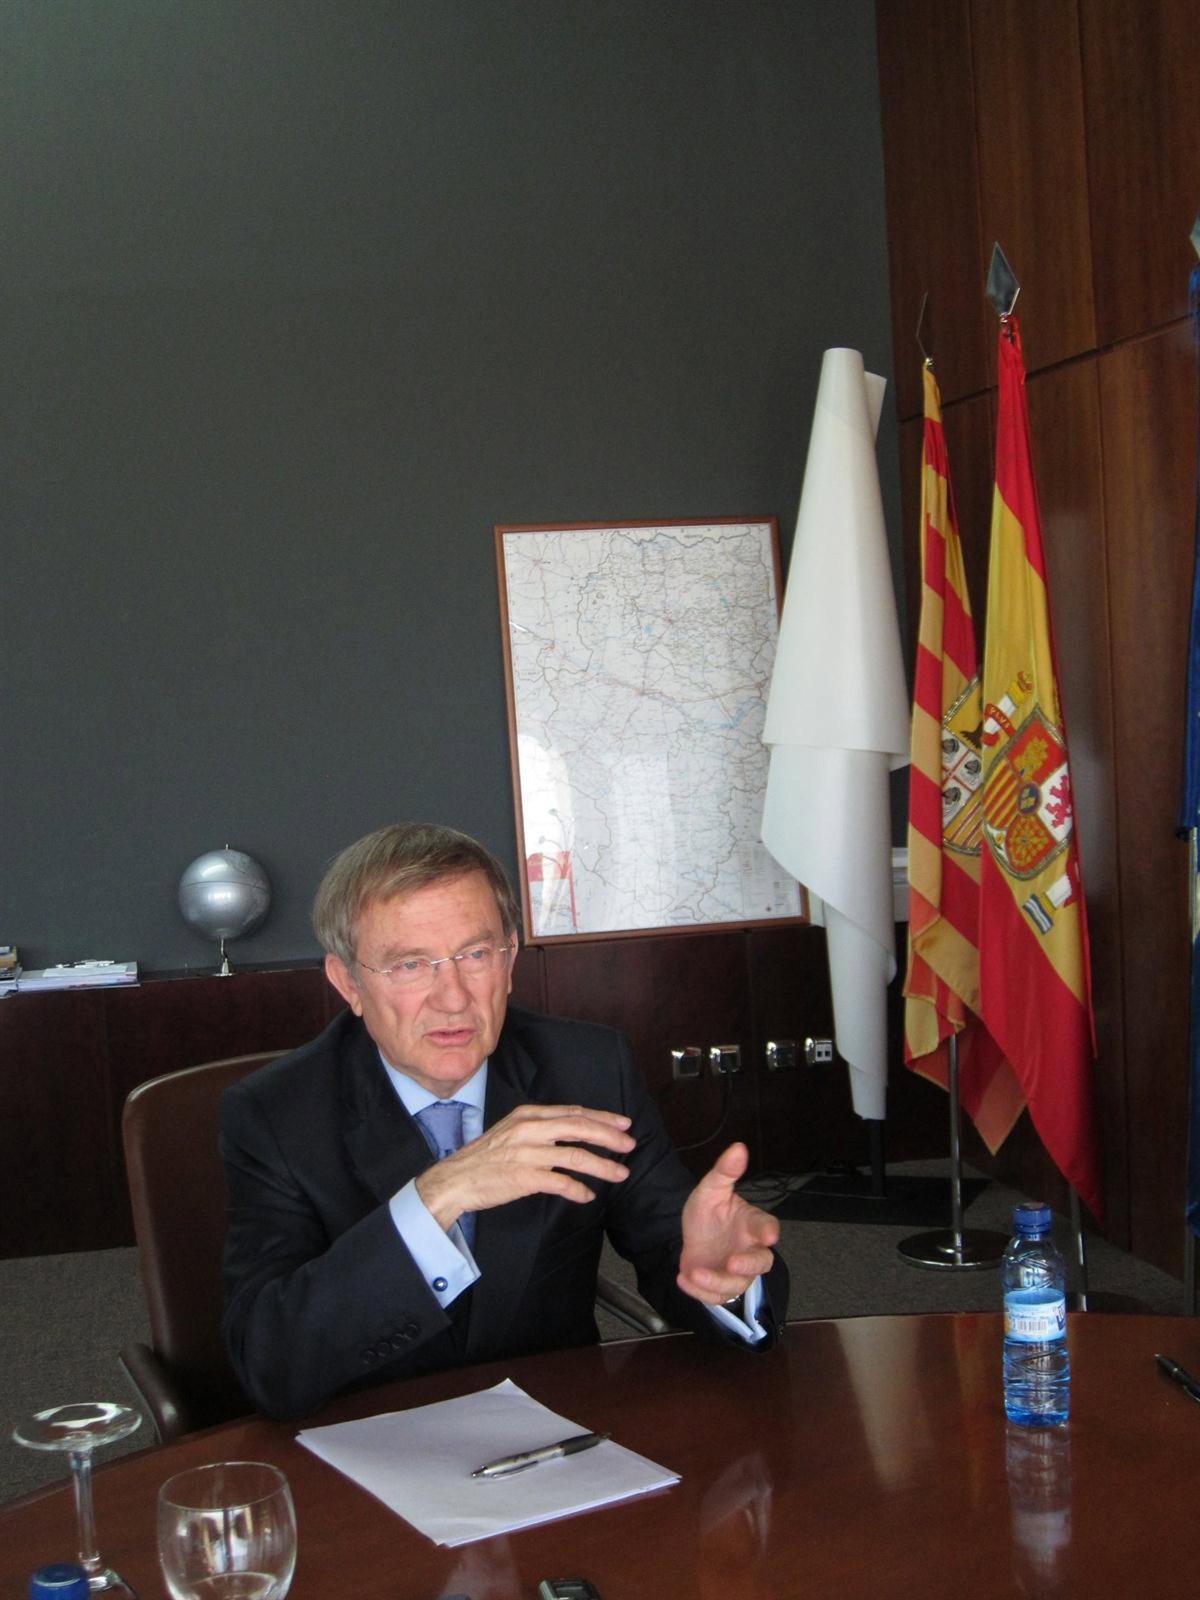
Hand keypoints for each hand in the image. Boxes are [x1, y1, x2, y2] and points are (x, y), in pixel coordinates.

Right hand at [415, 1103, 634, 1230]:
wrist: (455, 1179)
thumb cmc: (484, 1158)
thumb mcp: (512, 1131)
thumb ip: (540, 1128)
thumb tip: (572, 1131)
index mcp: (528, 1115)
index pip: (573, 1112)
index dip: (601, 1117)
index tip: (622, 1123)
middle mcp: (530, 1129)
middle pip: (579, 1128)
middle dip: (609, 1136)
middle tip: (630, 1144)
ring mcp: (527, 1153)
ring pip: (576, 1156)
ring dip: (603, 1166)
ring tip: (620, 1174)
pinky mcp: (524, 1177)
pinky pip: (560, 1183)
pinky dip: (577, 1190)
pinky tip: (587, 1196)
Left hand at [677, 1142, 778, 1305]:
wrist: (692, 1235)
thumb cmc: (710, 1212)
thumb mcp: (711, 1189)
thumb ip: (725, 1171)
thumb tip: (738, 1147)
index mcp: (752, 1223)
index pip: (767, 1227)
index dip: (769, 1231)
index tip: (769, 1234)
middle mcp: (749, 1250)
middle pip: (761, 1263)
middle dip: (748, 1265)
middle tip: (732, 1263)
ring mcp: (736, 1272)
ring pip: (736, 1285)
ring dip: (715, 1282)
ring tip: (693, 1273)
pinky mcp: (719, 1287)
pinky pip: (715, 1296)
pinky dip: (700, 1292)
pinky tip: (683, 1278)